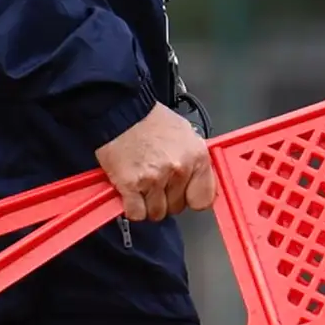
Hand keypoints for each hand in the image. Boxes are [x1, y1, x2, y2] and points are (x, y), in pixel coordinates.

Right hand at [96, 103, 216, 220]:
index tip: (183, 195)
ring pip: (156, 213)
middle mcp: (179, 169)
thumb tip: (197, 179)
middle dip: (166, 199)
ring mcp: (155, 179)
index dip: (191, 198)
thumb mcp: (185, 133)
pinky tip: (130, 192)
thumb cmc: (150, 120)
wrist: (121, 111)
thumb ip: (193, 160)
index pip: (203, 199)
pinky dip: (131, 207)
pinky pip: (136, 213)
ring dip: (148, 204)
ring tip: (142, 184)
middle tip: (156, 182)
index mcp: (196, 157)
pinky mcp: (131, 185)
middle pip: (177, 207)